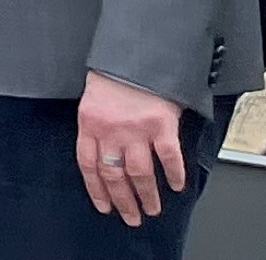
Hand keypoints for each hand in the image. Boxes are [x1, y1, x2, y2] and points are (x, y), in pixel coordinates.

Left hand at [77, 72, 192, 226]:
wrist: (139, 49)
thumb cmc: (116, 71)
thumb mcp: (95, 96)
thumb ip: (97, 123)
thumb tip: (102, 151)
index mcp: (90, 122)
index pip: (89, 165)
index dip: (96, 190)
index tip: (104, 207)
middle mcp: (111, 130)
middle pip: (114, 175)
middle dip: (123, 201)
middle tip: (131, 216)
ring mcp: (136, 129)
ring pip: (139, 174)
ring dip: (147, 196)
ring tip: (152, 208)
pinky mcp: (161, 125)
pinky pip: (168, 158)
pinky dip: (174, 175)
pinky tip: (176, 186)